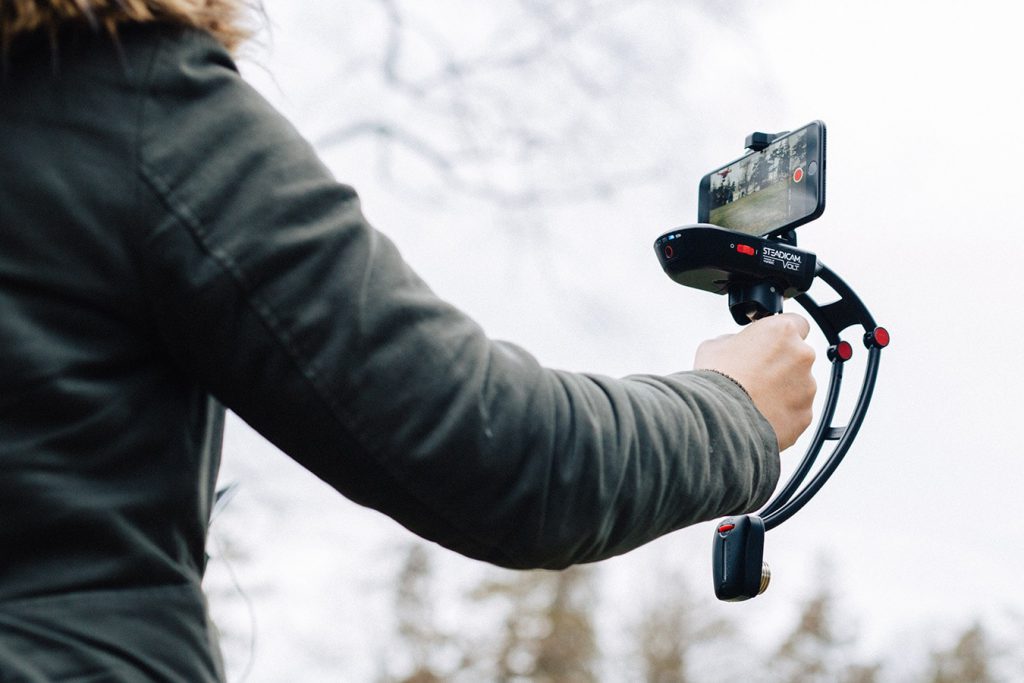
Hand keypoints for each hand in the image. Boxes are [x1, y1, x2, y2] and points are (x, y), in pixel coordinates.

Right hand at [694, 313, 815, 450]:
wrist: (718, 420)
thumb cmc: (716, 380)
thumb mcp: (715, 345)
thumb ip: (736, 341)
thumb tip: (738, 347)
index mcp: (782, 331)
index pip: (797, 323)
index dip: (781, 336)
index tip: (770, 344)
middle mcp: (801, 356)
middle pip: (798, 357)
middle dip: (781, 365)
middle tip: (755, 376)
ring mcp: (806, 387)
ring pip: (798, 386)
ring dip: (782, 391)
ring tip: (754, 400)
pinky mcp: (805, 415)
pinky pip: (796, 411)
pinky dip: (782, 414)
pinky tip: (760, 415)